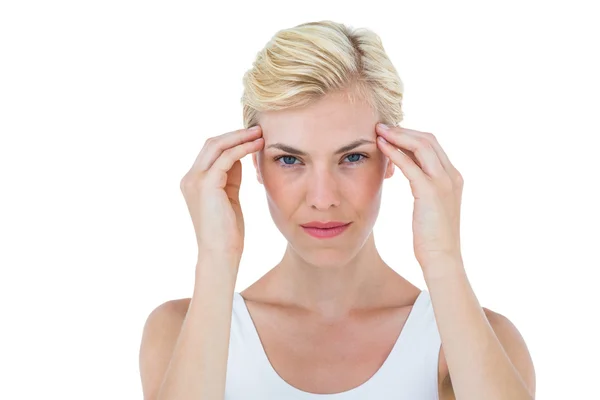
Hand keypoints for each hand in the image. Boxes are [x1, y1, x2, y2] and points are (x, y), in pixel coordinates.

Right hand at [180, 125, 263, 268]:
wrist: (220, 253)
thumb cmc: (228, 231)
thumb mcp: (228, 197)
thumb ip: (230, 176)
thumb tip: (240, 156)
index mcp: (192, 181)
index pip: (210, 151)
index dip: (231, 140)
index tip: (252, 136)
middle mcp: (189, 178)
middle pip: (211, 143)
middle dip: (235, 134)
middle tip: (258, 129)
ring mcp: (195, 180)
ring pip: (217, 146)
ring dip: (240, 137)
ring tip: (260, 134)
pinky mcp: (206, 184)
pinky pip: (226, 158)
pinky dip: (243, 149)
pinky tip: (257, 146)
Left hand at [375, 123, 463, 269]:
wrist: (442, 259)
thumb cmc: (432, 238)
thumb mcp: (431, 208)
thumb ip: (426, 188)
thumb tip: (411, 177)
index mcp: (454, 177)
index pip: (433, 145)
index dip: (411, 135)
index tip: (392, 133)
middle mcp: (452, 176)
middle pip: (428, 139)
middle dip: (404, 130)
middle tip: (382, 126)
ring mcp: (444, 182)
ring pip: (421, 146)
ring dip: (398, 135)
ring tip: (378, 131)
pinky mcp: (430, 192)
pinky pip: (411, 164)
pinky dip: (395, 152)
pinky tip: (381, 147)